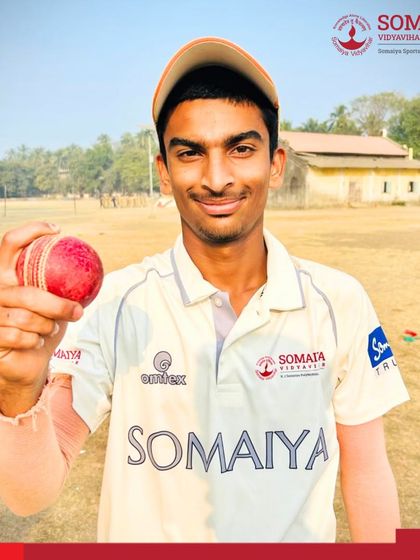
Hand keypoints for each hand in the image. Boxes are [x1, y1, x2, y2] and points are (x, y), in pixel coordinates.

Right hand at [0, 222, 82, 414]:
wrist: (27, 363)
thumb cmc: (43, 328)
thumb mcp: (56, 304)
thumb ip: (63, 287)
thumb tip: (94, 270)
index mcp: (8, 276)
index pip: (10, 242)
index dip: (31, 230)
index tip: (57, 230)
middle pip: (27, 292)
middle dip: (56, 305)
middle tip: (76, 312)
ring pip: (25, 317)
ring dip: (46, 326)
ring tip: (49, 328)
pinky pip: (18, 336)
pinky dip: (34, 341)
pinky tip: (35, 341)